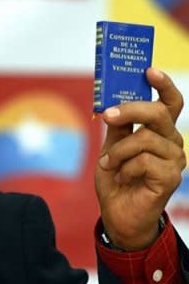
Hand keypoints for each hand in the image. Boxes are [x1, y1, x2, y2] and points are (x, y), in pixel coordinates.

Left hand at [95, 68, 185, 250]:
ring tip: (109, 164)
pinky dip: (124, 167)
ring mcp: (175, 159)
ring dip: (118, 152)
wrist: (118, 213)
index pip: (170, 103)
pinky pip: (143, 161)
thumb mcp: (111, 147)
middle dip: (130, 110)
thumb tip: (112, 103)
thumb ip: (117, 127)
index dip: (163, 85)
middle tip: (108, 115)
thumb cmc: (116, 178)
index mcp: (160, 132)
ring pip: (145, 139)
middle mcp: (172, 142)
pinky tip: (122, 177)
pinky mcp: (171, 177)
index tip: (148, 70)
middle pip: (158, 113)